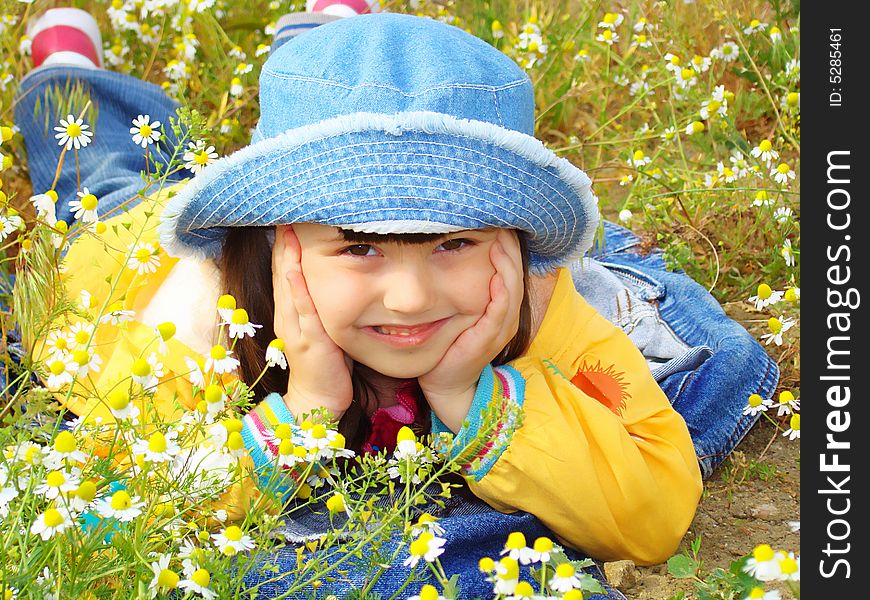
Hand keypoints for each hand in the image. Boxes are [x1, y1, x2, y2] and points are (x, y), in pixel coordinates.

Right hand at [272, 225, 353, 421]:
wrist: (318, 398)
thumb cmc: (327, 361)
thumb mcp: (325, 323)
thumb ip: (325, 301)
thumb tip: (340, 273)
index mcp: (291, 309)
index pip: (286, 269)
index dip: (285, 243)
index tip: (288, 216)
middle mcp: (288, 314)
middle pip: (281, 270)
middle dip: (282, 241)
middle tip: (283, 210)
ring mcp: (295, 327)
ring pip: (288, 285)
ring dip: (285, 257)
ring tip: (285, 229)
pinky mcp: (308, 341)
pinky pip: (301, 311)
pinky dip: (296, 290)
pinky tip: (294, 270)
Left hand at [417, 229, 524, 431]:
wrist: (446, 381)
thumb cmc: (449, 343)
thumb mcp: (458, 309)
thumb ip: (460, 285)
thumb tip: (445, 250)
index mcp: (501, 306)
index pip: (510, 269)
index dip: (508, 246)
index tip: (499, 222)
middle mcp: (506, 315)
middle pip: (516, 274)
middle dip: (510, 248)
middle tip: (503, 223)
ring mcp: (501, 328)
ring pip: (511, 289)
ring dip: (507, 265)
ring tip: (500, 241)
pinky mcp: (489, 338)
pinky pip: (500, 311)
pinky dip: (500, 292)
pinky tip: (495, 276)